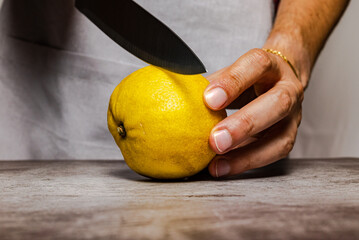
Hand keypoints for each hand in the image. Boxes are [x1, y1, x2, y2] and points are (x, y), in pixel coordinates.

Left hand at [203, 48, 303, 176]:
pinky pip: (274, 154)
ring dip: (248, 154)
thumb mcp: (232, 72)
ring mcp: (294, 116)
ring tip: (218, 164)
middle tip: (216, 140)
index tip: (209, 98)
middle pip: (277, 104)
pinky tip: (225, 168)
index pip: (256, 65)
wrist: (278, 80)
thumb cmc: (250, 77)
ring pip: (281, 137)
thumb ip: (213, 84)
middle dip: (245, 124)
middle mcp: (288, 89)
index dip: (233, 82)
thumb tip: (183, 98)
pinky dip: (247, 163)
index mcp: (270, 66)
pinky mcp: (289, 137)